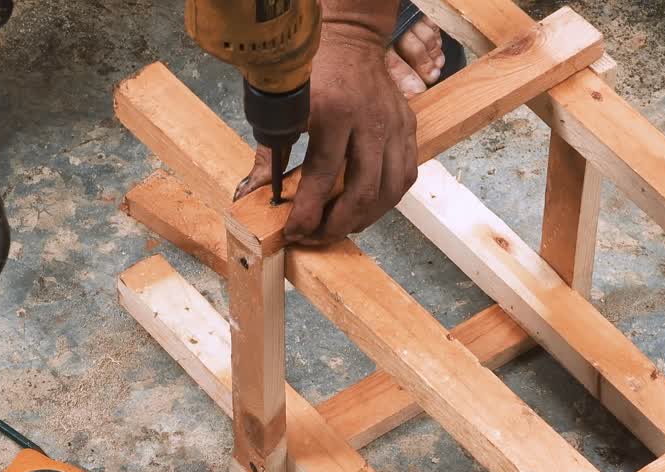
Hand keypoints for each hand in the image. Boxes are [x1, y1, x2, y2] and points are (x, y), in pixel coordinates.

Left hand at [235, 21, 417, 244]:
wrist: (351, 40)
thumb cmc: (314, 71)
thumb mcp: (285, 107)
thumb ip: (272, 152)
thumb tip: (255, 192)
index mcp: (335, 113)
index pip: (323, 176)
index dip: (307, 212)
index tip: (294, 232)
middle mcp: (370, 121)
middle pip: (363, 191)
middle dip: (337, 225)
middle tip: (317, 237)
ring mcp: (395, 125)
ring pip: (390, 190)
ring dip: (365, 218)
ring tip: (341, 226)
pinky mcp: (409, 127)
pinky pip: (405, 175)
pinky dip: (387, 199)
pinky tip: (367, 206)